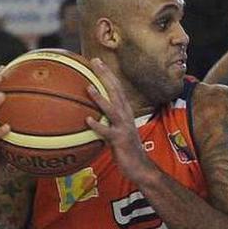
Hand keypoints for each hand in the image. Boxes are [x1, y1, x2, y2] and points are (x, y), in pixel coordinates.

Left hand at [85, 58, 155, 183]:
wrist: (140, 167)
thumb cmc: (125, 149)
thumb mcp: (116, 130)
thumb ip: (105, 120)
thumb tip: (87, 113)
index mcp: (125, 110)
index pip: (116, 87)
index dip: (107, 73)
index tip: (96, 60)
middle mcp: (126, 115)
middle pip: (116, 90)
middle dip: (105, 75)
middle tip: (94, 61)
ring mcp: (124, 127)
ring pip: (112, 108)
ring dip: (100, 98)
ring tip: (88, 87)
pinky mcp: (120, 140)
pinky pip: (107, 132)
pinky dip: (97, 125)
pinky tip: (87, 120)